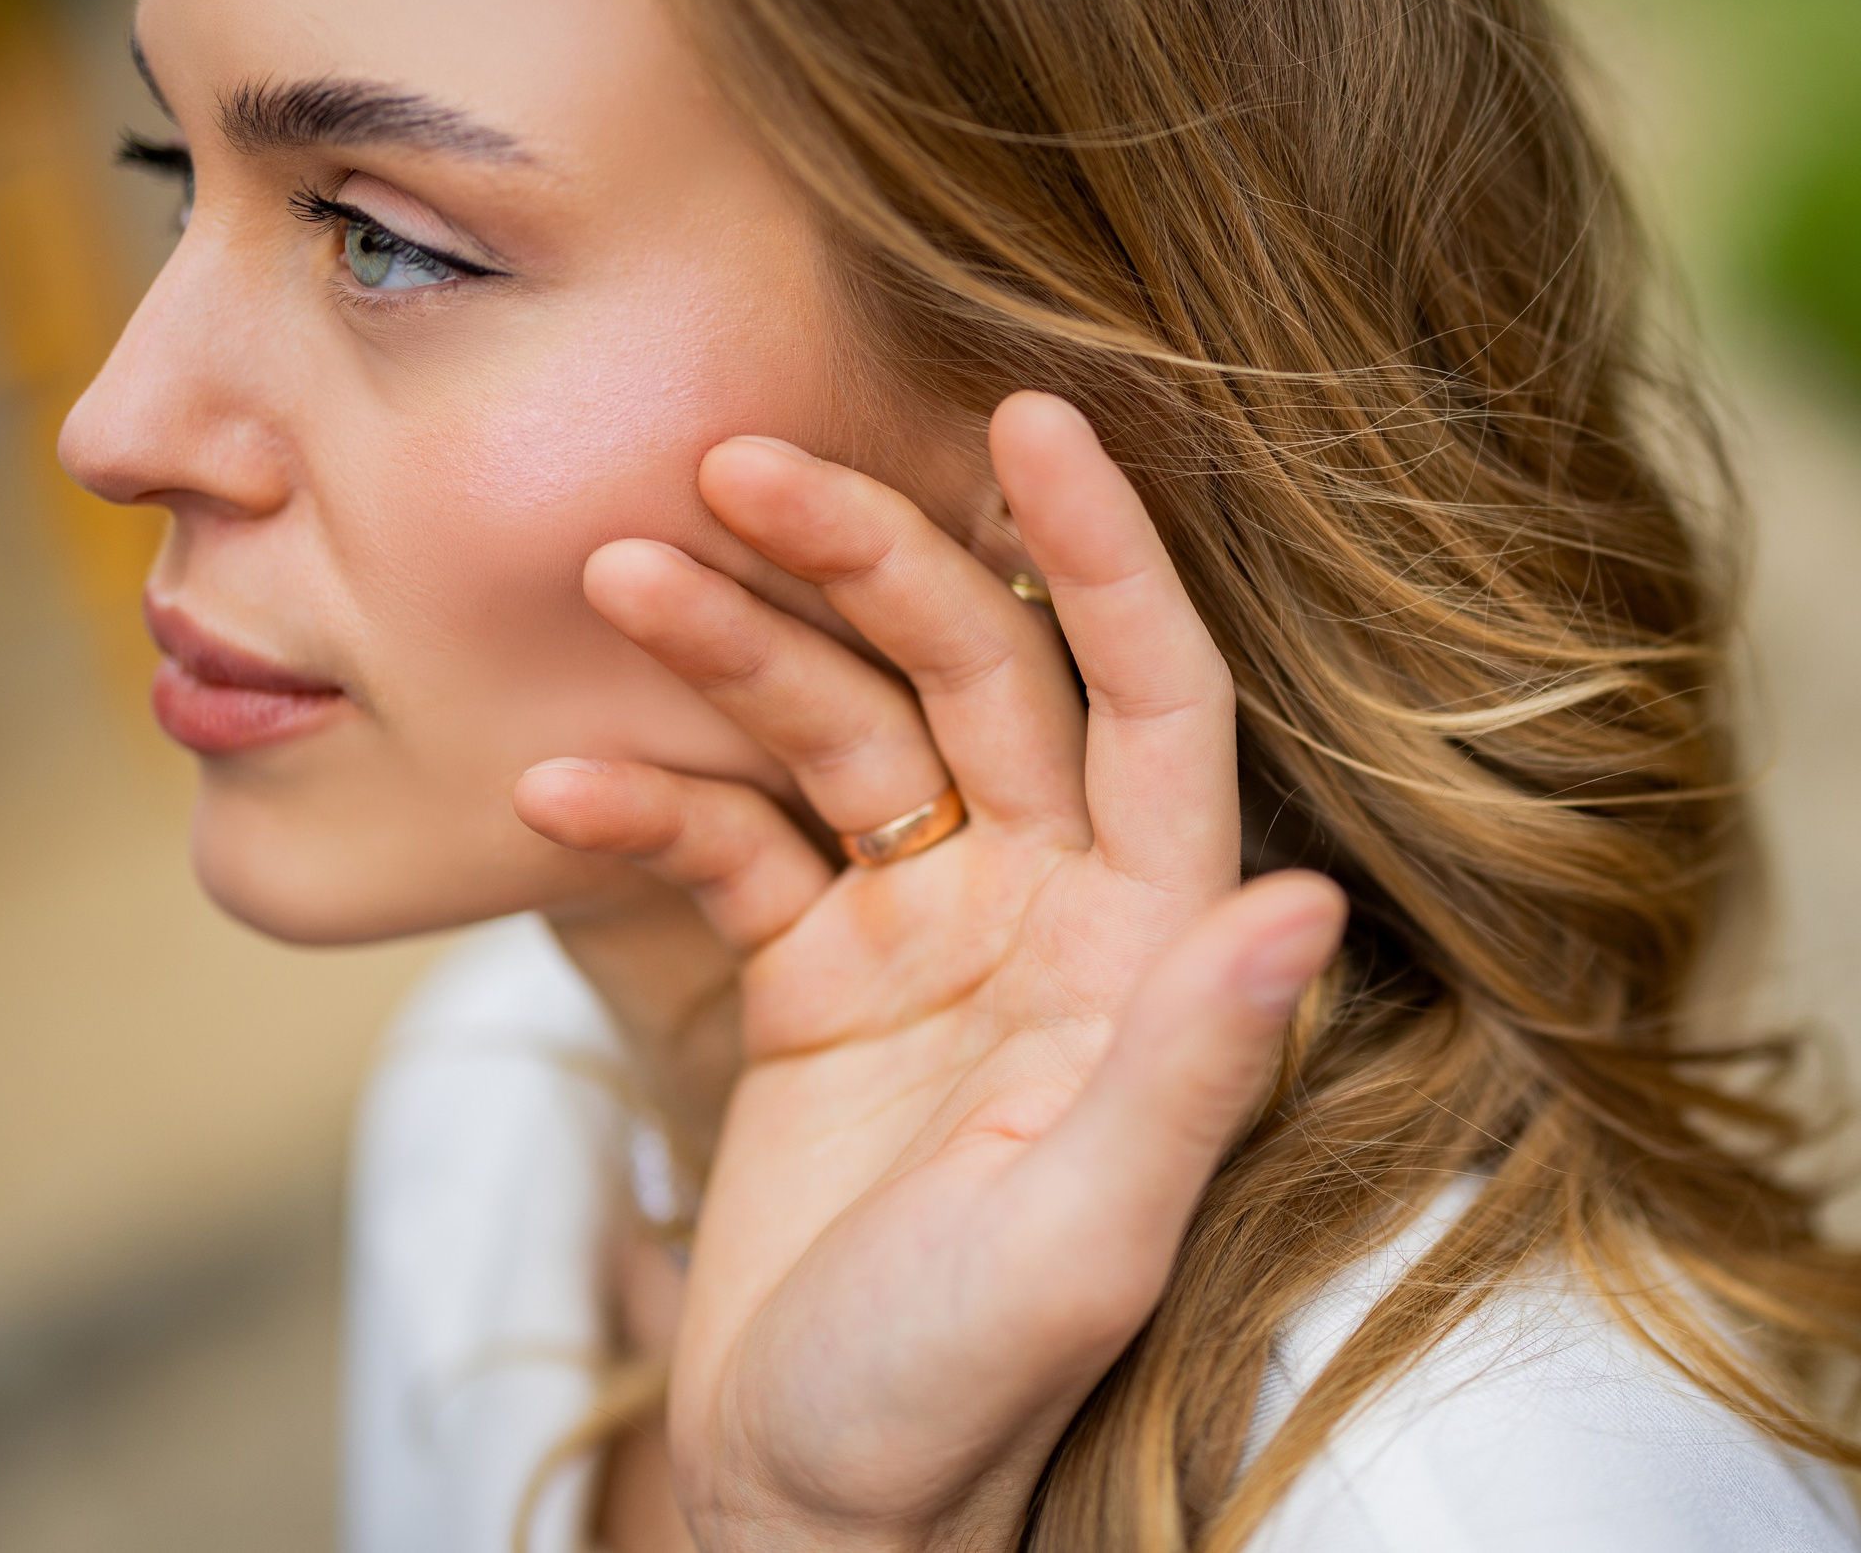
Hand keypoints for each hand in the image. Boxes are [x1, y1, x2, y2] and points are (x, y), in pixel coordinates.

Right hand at [514, 392, 1345, 1551]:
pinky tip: (555, 783)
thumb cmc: (954, 1398)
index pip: (1153, 702)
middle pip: (970, 674)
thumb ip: (1185, 1071)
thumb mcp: (1073, 1245)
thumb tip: (1305, 900)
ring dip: (729, 648)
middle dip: (863, 560)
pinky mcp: (812, 972)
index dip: (1103, 557)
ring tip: (615, 576)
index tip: (1032, 415)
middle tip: (732, 462)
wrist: (808, 1499)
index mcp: (1146, 950)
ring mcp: (926, 930)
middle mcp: (1051, 908)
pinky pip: (730, 841)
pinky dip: (649, 802)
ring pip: (838, 731)